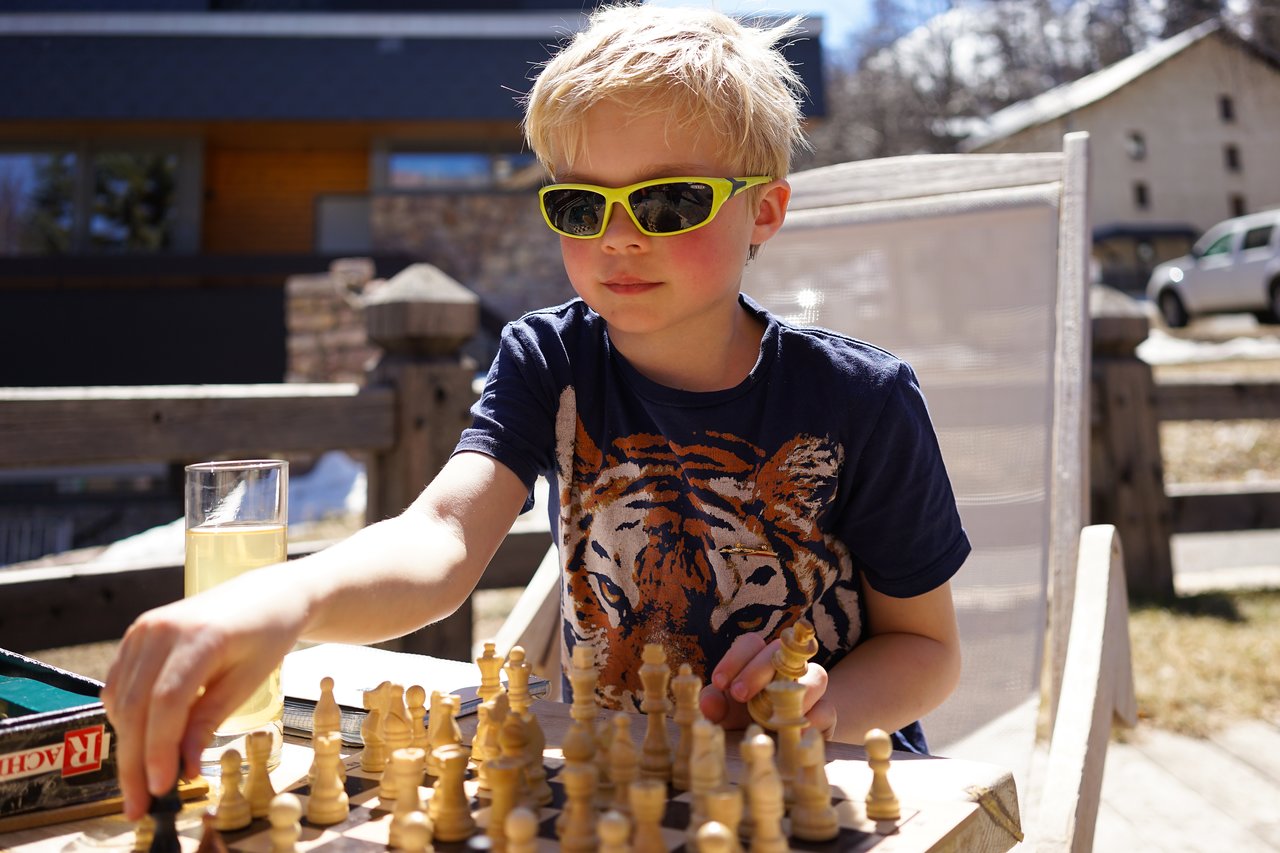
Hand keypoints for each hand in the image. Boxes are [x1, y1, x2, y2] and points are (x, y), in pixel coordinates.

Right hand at [102, 575, 303, 820]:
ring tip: (143, 780)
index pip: (165, 701)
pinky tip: (142, 741)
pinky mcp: (136, 634)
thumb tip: (179, 767)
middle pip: (135, 705)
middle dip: (134, 760)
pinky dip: (126, 717)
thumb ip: (208, 720)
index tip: (161, 787)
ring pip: (120, 699)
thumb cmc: (266, 636)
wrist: (267, 595)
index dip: (158, 749)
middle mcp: (161, 628)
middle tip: (140, 803)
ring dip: (127, 743)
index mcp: (199, 636)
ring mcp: (144, 629)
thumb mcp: (247, 681)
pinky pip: (118, 684)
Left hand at [698, 631, 836, 738]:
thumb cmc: (742, 723)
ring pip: (815, 674)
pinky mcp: (825, 715)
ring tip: (769, 713)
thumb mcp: (723, 715)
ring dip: (791, 691)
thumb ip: (714, 706)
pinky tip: (791, 730)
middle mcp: (788, 668)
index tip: (719, 683)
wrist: (772, 750)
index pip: (751, 643)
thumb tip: (709, 701)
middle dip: (757, 671)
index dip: (735, 659)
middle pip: (781, 651)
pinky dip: (810, 718)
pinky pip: (826, 709)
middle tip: (738, 694)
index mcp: (758, 660)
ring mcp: (811, 688)